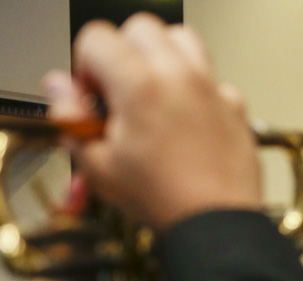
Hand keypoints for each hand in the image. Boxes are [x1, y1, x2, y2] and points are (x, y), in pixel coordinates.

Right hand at [46, 15, 260, 231]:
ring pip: (185, 40)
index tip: (92, 96)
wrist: (215, 224)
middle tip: (119, 91)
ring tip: (152, 93)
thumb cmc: (162, 199)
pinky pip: (215, 80)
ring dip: (163, 57)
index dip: (86, 65)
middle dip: (124, 51)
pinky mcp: (235, 108)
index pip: (98, 37)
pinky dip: (199, 90)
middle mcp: (179, 77)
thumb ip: (72, 119)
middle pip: (142, 28)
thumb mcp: (97, 166)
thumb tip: (61, 89)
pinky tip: (187, 119)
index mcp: (139, 84)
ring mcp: (212, 89)